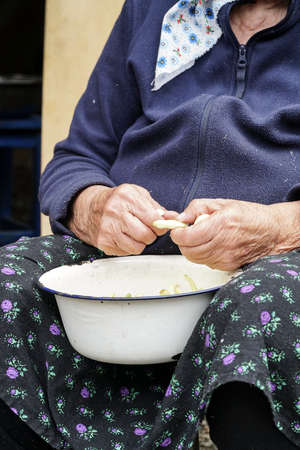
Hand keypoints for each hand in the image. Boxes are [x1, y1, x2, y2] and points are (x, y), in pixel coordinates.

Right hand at [68, 184, 168, 255]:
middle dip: (151, 236)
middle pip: (146, 236)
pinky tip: (123, 236)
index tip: (159, 226)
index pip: (153, 220)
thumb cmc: (118, 200)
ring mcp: (107, 228)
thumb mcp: (138, 195)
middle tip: (146, 230)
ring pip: (137, 247)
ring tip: (134, 233)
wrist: (90, 206)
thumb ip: (157, 208)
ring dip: (140, 243)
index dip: (160, 226)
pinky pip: (125, 252)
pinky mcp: (103, 242)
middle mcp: (115, 213)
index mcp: (127, 198)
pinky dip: (128, 246)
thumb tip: (174, 219)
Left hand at [170, 198, 299, 270]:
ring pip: (195, 259)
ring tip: (201, 238)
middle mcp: (223, 244)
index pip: (187, 237)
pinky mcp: (228, 266)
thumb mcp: (220, 203)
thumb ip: (196, 208)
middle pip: (188, 251)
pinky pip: (206, 263)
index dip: (178, 234)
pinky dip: (203, 255)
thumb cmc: (248, 216)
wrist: (271, 232)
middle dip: (183, 242)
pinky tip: (211, 245)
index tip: (177, 229)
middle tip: (187, 233)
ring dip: (192, 249)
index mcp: (220, 225)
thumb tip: (179, 218)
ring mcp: (226, 257)